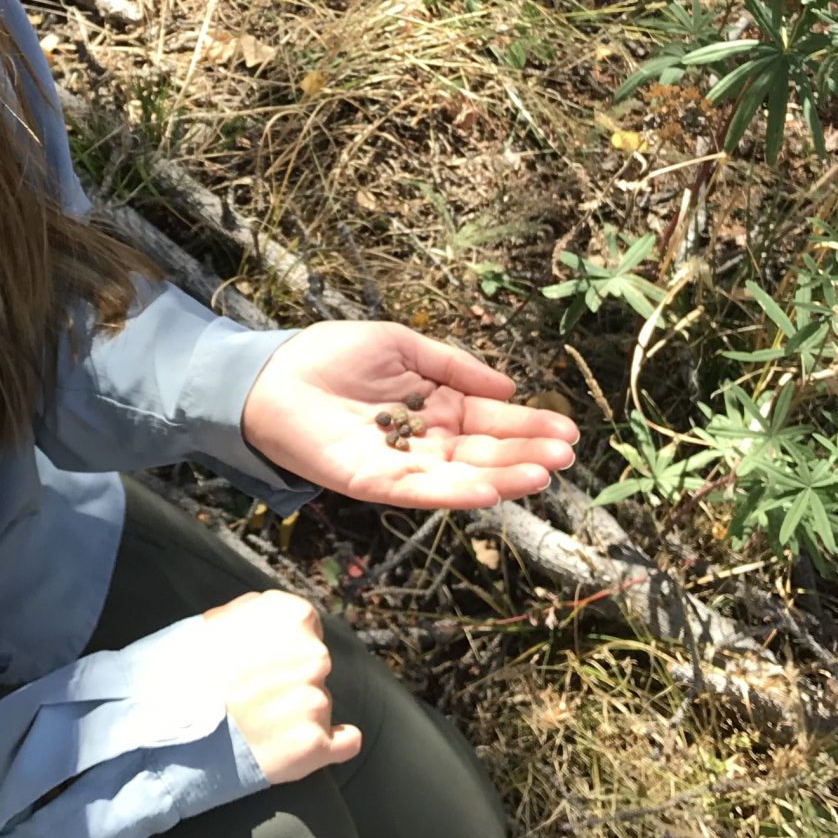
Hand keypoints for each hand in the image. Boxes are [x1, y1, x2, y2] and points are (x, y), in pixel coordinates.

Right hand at [198, 590, 362, 785]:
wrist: (164, 728)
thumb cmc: (184, 671)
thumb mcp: (218, 621)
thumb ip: (259, 615)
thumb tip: (281, 620)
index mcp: (293, 618)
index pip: (306, 629)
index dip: (281, 649)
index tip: (260, 665)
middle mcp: (313, 655)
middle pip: (314, 668)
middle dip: (289, 682)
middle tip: (252, 698)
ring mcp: (316, 701)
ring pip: (318, 706)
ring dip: (294, 716)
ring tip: (253, 725)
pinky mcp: (314, 745)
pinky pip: (346, 743)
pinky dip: (333, 746)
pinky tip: (304, 746)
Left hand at [240, 322, 578, 509]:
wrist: (270, 377)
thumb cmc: (331, 355)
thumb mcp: (402, 345)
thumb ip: (454, 365)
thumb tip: (508, 384)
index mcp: (436, 405)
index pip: (492, 418)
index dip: (529, 424)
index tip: (568, 431)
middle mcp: (425, 440)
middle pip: (486, 450)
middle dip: (527, 452)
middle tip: (567, 455)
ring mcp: (402, 464)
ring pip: (463, 475)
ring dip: (504, 476)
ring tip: (543, 473)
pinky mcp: (374, 482)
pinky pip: (422, 491)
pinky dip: (455, 493)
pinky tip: (489, 489)